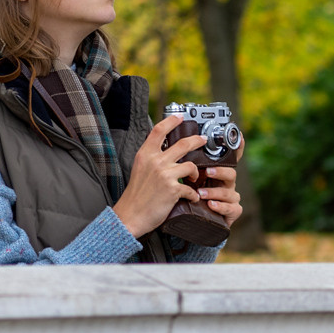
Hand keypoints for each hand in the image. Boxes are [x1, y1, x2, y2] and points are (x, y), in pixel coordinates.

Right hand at [112, 115, 201, 237]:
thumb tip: (164, 151)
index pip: (158, 131)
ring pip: (191, 165)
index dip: (171, 121)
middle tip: (203, 140)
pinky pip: (191, 188)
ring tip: (195, 178)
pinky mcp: (173, 189)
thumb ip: (151, 158)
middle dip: (197, 140)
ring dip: (196, 173)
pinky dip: (193, 194)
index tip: (180, 117)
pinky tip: (192, 197)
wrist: (130, 215)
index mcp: (145, 155)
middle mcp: (155, 161)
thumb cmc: (135, 195)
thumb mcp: (139, 169)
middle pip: (182, 144)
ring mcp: (165, 174)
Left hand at [196, 164, 242, 226]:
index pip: (225, 165)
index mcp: (221, 177)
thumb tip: (185, 164)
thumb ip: (193, 174)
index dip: (222, 162)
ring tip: (200, 194)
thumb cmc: (198, 199)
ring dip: (213, 192)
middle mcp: (229, 186)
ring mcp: (233, 199)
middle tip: (207, 172)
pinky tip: (211, 205)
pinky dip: (221, 207)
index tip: (210, 162)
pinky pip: (231, 208)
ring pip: (228, 193)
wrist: (202, 220)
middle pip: (231, 174)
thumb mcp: (194, 184)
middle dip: (219, 172)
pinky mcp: (234, 211)